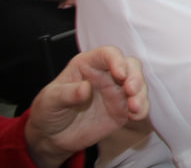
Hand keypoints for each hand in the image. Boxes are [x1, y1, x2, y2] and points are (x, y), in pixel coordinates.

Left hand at [25, 46, 148, 167]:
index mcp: (88, 65)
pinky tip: (135, 115)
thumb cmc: (48, 111)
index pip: (108, 54)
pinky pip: (138, 105)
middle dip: (135, 76)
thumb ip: (67, 94)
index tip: (120, 74)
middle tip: (131, 89)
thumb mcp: (50, 100)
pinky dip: (142, 108)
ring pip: (138, 84)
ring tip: (134, 107)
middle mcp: (106, 75)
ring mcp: (116, 92)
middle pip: (130, 66)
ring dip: (141, 93)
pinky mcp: (122, 109)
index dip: (117, 60)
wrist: (51, 137)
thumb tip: (85, 88)